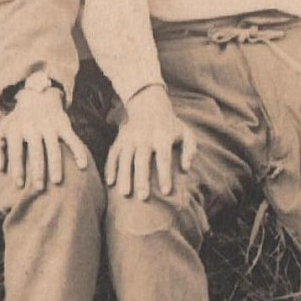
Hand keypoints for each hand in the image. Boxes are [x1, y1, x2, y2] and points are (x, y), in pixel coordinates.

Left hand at [0, 86, 89, 190]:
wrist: (37, 98)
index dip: (17, 168)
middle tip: (38, 188)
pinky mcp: (63, 125)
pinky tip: (83, 166)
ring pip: (54, 147)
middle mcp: (33, 126)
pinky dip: (78, 151)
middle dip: (37, 170)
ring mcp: (49, 125)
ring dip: (55, 164)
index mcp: (16, 128)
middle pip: (36, 150)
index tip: (19, 184)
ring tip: (57, 181)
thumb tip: (0, 168)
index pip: (16, 150)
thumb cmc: (16, 121)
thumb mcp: (1, 129)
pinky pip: (72, 139)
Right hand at [106, 84, 196, 199]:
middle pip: (142, 160)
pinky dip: (110, 168)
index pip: (163, 158)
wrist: (148, 103)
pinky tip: (110, 182)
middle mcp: (144, 137)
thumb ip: (190, 150)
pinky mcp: (119, 139)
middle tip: (142, 197)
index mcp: (162, 136)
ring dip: (124, 176)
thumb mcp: (186, 133)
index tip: (165, 191)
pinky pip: (113, 154)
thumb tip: (186, 169)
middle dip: (141, 179)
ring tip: (124, 194)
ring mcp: (129, 138)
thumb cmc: (171, 125)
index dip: (164, 175)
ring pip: (125, 158)